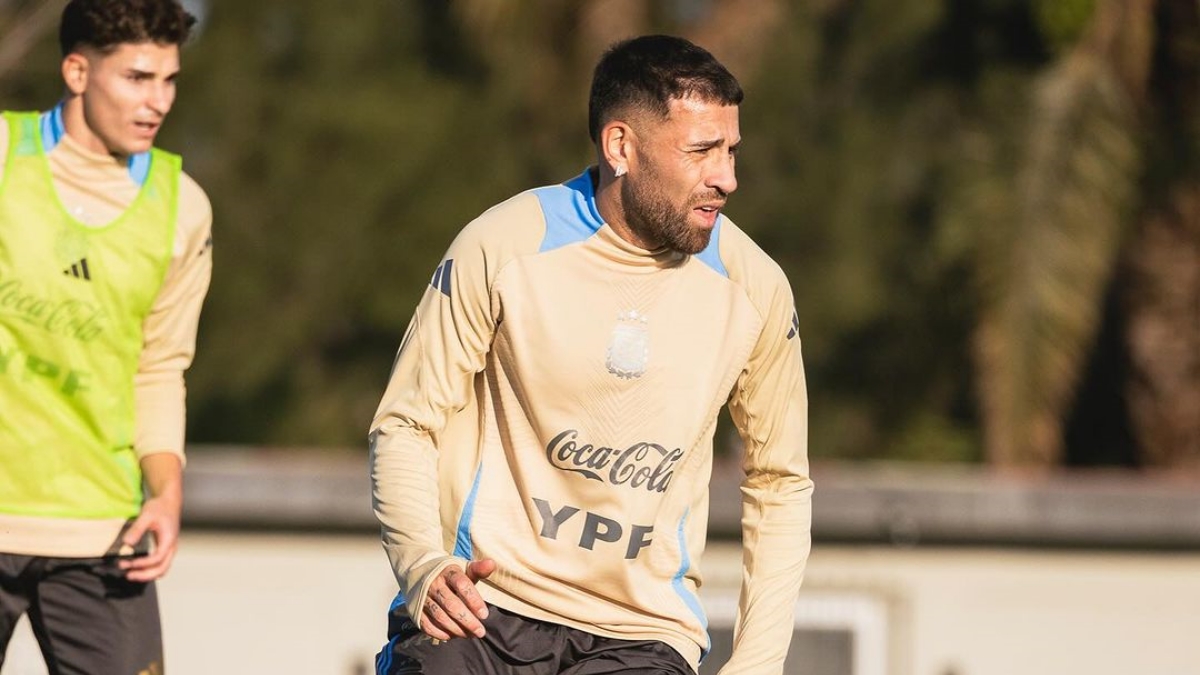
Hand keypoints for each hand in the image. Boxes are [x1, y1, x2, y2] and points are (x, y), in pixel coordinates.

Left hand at [119, 453, 182, 582]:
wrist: (169, 502)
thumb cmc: (160, 507)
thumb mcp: (147, 515)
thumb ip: (137, 529)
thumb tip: (127, 543)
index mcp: (169, 539)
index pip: (157, 558)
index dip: (143, 563)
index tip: (128, 563)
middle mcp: (171, 547)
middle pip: (162, 569)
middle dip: (144, 575)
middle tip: (128, 575)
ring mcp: (169, 549)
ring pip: (162, 569)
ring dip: (147, 574)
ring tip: (130, 574)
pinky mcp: (165, 548)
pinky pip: (160, 565)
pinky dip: (149, 569)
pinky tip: (137, 567)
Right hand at [421, 559, 495, 639]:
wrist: (420, 572)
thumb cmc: (449, 574)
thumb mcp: (463, 568)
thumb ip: (478, 569)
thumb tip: (491, 563)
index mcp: (448, 571)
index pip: (462, 585)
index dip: (474, 601)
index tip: (484, 615)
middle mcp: (434, 584)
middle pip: (451, 605)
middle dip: (468, 620)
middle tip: (480, 631)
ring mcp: (423, 598)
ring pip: (440, 617)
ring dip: (457, 629)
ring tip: (470, 635)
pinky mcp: (416, 610)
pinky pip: (427, 625)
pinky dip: (440, 633)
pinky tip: (453, 636)